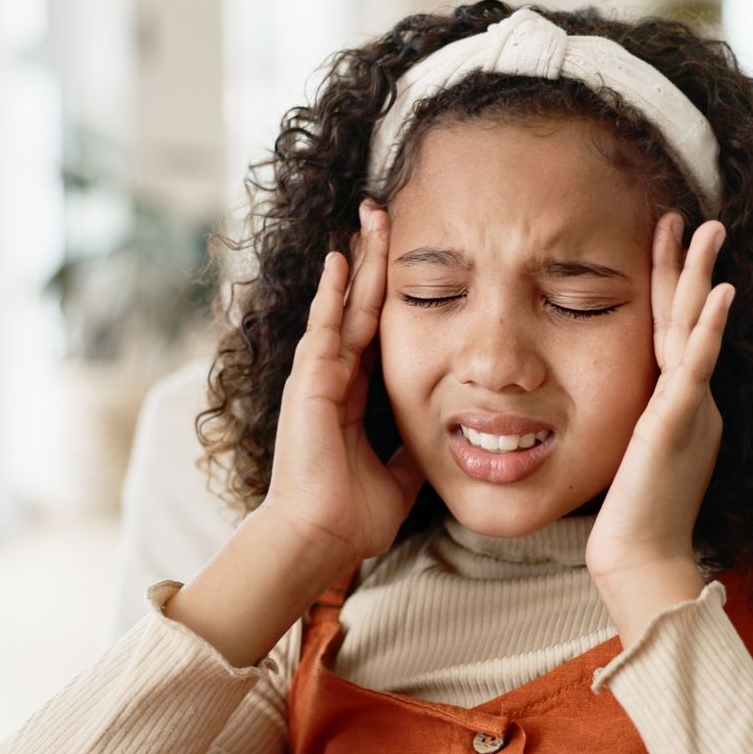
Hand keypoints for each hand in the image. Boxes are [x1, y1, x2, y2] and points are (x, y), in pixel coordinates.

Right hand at [256, 198, 426, 572]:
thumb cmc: (350, 517)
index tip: (400, 260)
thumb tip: (441, 448)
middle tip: (382, 215)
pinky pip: (325, 328)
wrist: (320, 539)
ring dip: (356, 263)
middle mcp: (331, 380)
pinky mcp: (311, 385)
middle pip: (357, 307)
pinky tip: (342, 260)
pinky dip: (333, 293)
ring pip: (342, 307)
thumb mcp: (398, 478)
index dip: (385, 295)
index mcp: (351, 398)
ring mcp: (317, 378)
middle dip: (372, 262)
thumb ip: (411, 455)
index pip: (373, 332)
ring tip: (367, 219)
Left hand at [584, 214, 735, 582]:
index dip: (671, 288)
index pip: (674, 333)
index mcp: (680, 404)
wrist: (640, 557)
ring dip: (701, 278)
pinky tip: (719, 294)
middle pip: (690, 319)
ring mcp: (689, 409)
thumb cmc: (634, 517)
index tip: (667, 244)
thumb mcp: (637, 454)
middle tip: (696, 218)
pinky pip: (697, 367)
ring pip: (695, 331)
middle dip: (691, 267)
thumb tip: (633, 407)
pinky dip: (710, 329)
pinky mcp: (678, 424)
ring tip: (709, 231)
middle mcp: (692, 400)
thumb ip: (641, 423)